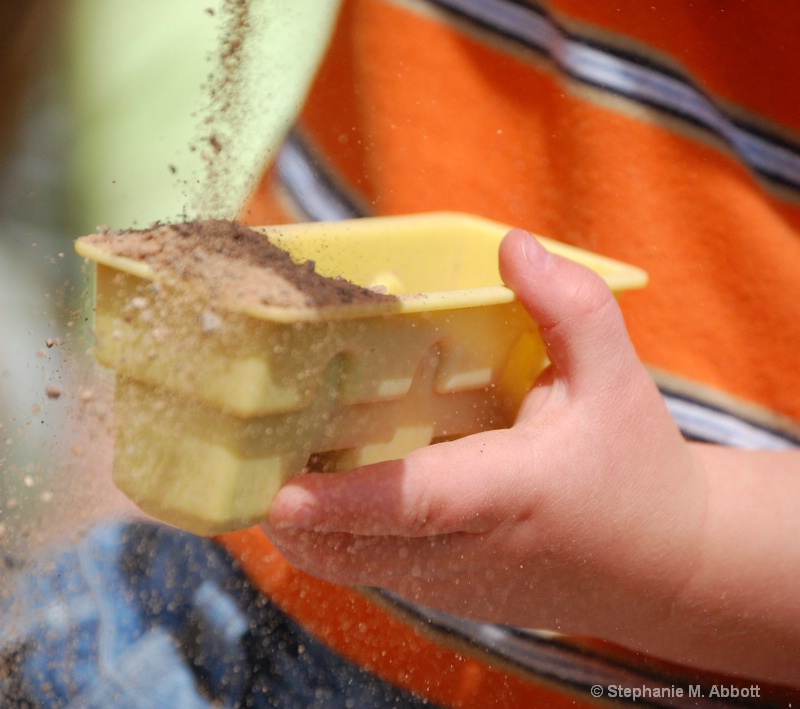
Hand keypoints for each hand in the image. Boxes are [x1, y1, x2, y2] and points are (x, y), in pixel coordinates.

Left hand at [264, 228, 705, 640]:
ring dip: (302, 520)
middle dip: (290, 510)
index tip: (278, 499)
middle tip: (246, 445)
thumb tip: (510, 246)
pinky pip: (364, 565)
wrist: (661, 566)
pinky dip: (331, 529)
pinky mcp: (439, 593)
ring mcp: (447, 583)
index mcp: (512, 493)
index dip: (347, 501)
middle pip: (353, 544)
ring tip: (274, 452)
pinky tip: (324, 477)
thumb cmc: (634, 466)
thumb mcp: (616, 377)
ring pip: (346, 562)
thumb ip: (567, 307)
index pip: (418, 501)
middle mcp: (467, 552)